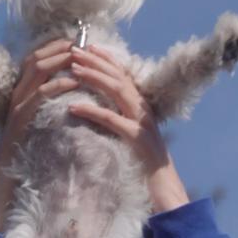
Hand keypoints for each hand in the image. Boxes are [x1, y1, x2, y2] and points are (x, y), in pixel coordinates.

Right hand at [0, 39, 77, 231]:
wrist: (9, 175)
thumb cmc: (29, 150)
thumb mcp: (40, 121)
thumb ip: (49, 105)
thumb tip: (71, 89)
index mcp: (21, 91)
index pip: (36, 57)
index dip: (55, 45)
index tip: (76, 39)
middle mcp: (16, 93)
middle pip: (36, 58)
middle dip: (60, 47)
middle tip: (81, 42)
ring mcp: (17, 104)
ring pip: (37, 71)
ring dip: (60, 60)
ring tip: (80, 56)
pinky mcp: (21, 116)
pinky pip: (40, 94)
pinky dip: (58, 84)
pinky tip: (74, 82)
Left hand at [66, 45, 190, 212]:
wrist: (165, 190)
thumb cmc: (144, 166)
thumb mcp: (131, 137)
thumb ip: (121, 121)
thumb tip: (100, 109)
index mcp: (141, 107)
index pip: (123, 75)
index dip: (105, 59)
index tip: (87, 47)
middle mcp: (143, 109)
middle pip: (118, 77)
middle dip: (95, 61)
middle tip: (74, 50)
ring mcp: (141, 122)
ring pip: (117, 90)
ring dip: (93, 77)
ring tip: (73, 69)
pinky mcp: (136, 138)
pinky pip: (111, 120)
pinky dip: (91, 111)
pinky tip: (72, 107)